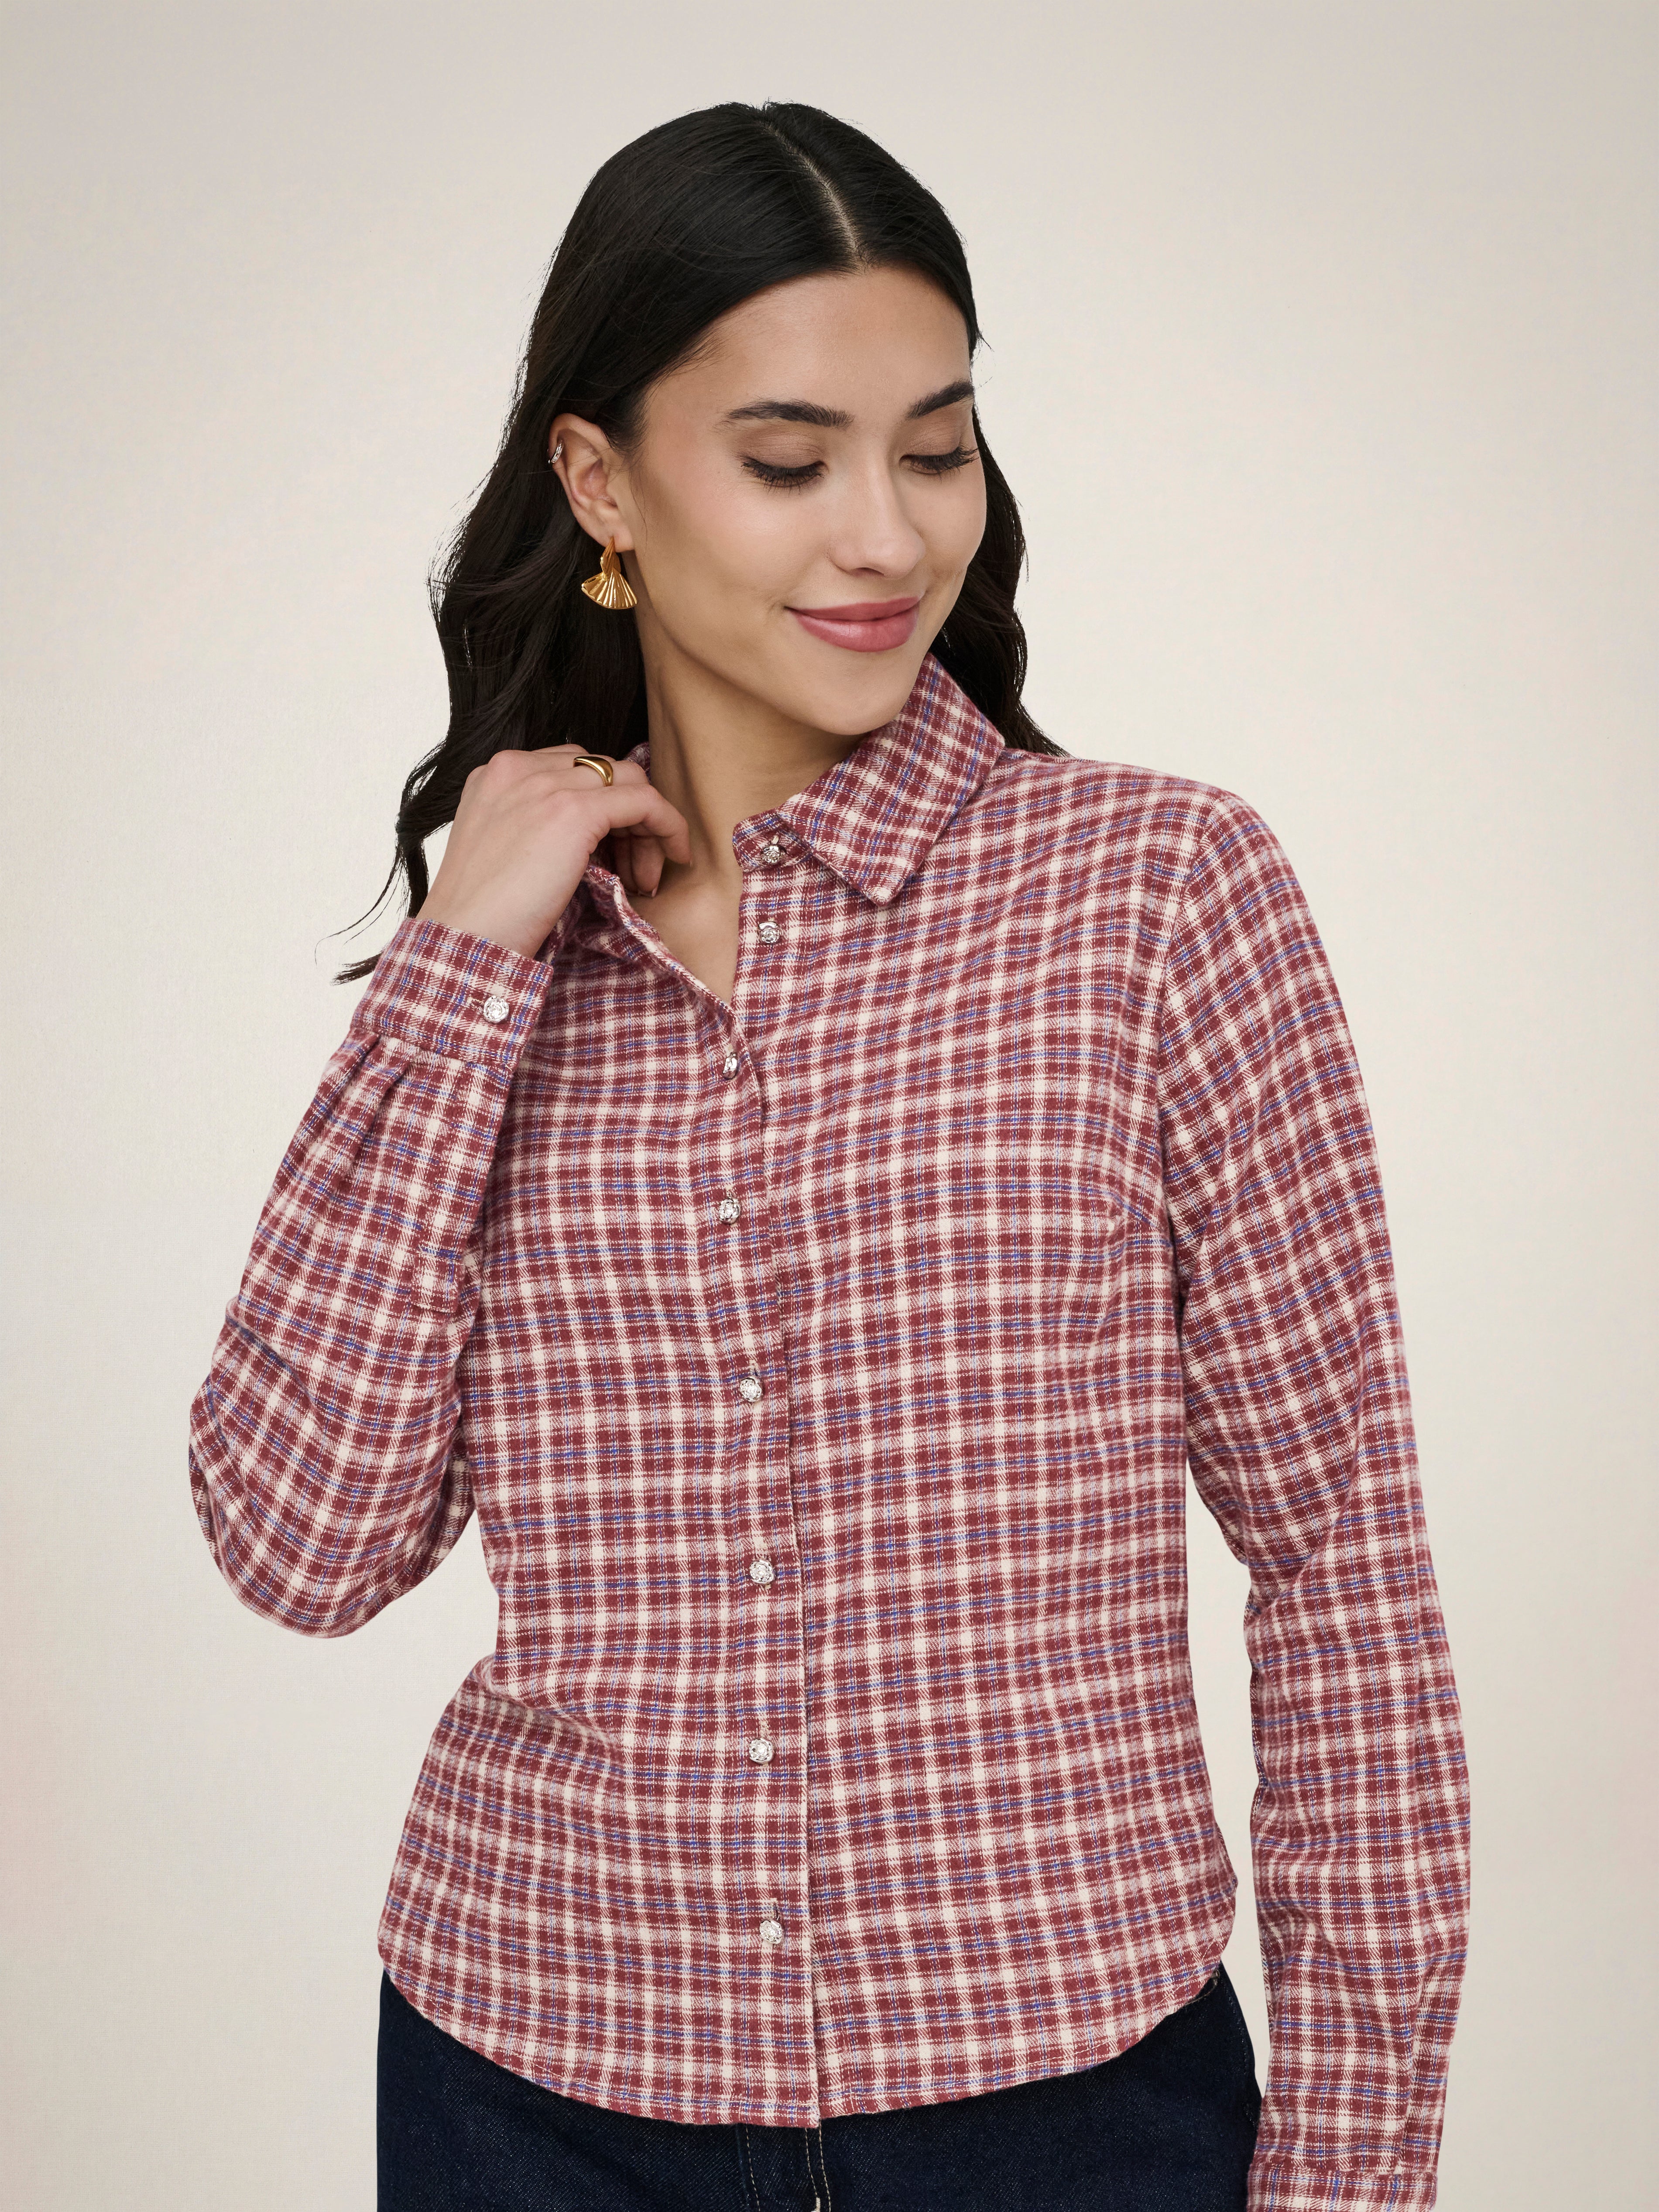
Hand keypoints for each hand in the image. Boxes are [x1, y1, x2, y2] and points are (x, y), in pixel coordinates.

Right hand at [415, 746, 690, 958]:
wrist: (466, 938)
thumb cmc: (484, 914)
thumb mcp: (505, 849)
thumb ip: (540, 824)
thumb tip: (597, 835)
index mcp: (498, 773)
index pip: (572, 767)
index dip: (603, 807)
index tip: (614, 852)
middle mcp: (520, 767)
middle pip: (602, 770)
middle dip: (628, 817)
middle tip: (636, 871)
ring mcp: (546, 784)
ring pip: (628, 781)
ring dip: (648, 827)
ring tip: (645, 878)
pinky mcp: (574, 810)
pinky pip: (645, 801)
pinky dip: (668, 825)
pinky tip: (676, 855)